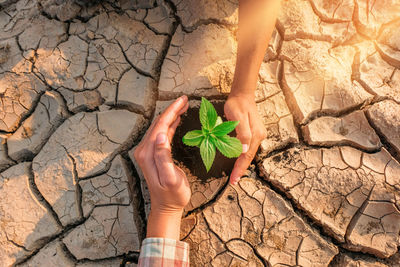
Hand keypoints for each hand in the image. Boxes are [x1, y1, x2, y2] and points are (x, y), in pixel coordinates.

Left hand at [133, 95, 190, 239]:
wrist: (166, 207)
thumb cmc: (172, 195)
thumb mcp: (171, 178)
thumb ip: (164, 157)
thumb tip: (161, 136)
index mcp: (148, 153)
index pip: (160, 126)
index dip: (172, 111)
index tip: (183, 100)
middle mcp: (145, 150)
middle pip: (158, 123)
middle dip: (172, 110)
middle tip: (185, 100)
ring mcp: (148, 152)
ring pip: (159, 127)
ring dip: (171, 116)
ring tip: (183, 106)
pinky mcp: (153, 155)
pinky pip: (161, 135)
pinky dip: (169, 125)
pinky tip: (176, 120)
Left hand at [224, 93, 266, 184]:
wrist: (242, 95)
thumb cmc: (237, 105)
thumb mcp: (238, 118)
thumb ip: (242, 134)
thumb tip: (244, 151)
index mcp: (255, 135)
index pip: (246, 156)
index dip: (240, 169)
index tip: (234, 180)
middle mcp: (259, 136)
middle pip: (249, 157)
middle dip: (241, 169)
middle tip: (234, 181)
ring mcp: (257, 135)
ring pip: (248, 154)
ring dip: (242, 164)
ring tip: (235, 175)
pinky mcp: (253, 133)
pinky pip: (247, 148)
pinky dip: (242, 156)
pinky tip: (238, 161)